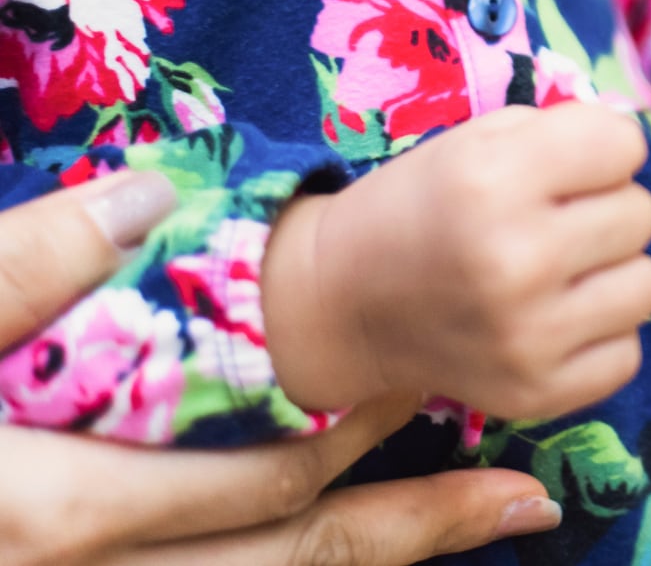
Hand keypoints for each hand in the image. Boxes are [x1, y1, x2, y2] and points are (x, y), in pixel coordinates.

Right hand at [0, 174, 560, 565]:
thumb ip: (16, 273)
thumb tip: (146, 204)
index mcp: (44, 510)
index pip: (250, 479)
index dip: (355, 427)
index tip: (437, 375)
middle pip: (277, 563)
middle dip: (401, 527)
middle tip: (517, 498)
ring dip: (367, 565)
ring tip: (487, 531)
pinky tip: (342, 539)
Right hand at [263, 103, 650, 420]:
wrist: (342, 306)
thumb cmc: (422, 208)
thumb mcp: (474, 141)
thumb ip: (563, 130)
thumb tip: (639, 147)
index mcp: (493, 179)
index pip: (624, 144)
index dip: (601, 149)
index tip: (567, 167)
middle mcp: (514, 258)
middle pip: (641, 214)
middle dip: (605, 209)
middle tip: (555, 223)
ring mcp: (528, 336)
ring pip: (649, 285)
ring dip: (612, 273)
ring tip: (561, 273)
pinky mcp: (535, 394)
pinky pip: (630, 354)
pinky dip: (601, 336)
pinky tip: (556, 321)